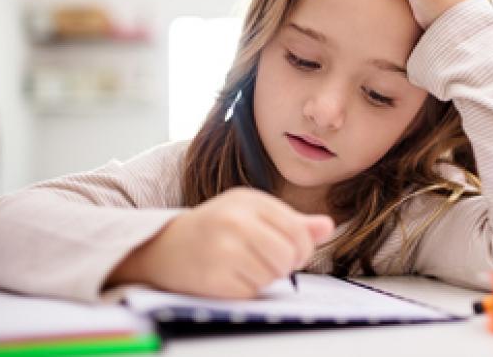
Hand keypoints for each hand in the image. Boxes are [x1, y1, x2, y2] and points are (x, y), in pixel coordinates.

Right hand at [107, 187, 334, 298]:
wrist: (163, 245)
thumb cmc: (215, 228)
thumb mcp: (252, 214)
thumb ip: (292, 222)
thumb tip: (328, 226)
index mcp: (249, 200)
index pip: (298, 231)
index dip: (301, 249)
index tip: (290, 253)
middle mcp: (236, 220)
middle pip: (288, 256)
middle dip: (284, 266)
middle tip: (267, 263)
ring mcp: (223, 248)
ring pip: (273, 275)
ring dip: (265, 278)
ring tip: (244, 266)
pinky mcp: (213, 276)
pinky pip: (252, 291)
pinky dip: (247, 290)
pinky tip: (230, 277)